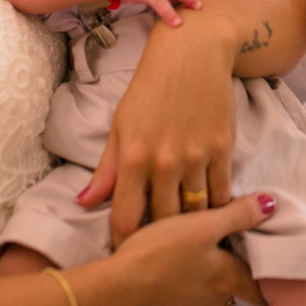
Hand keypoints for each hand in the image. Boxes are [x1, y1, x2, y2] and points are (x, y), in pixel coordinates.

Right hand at [74, 194, 274, 305]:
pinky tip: (152, 284)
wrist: (112, 289)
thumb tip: (270, 206)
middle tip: (202, 258)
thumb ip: (238, 214)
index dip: (260, 282)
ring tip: (170, 267)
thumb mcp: (201, 224)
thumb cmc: (155, 254)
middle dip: (217, 277)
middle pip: (224, 292)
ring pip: (196, 303)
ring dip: (189, 288)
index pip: (256, 288)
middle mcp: (210, 304)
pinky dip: (165, 302)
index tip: (262, 281)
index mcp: (225, 278)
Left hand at [79, 7, 237, 245]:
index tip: (127, 252)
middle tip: (160, 245)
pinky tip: (210, 209)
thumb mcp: (121, 125)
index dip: (124, 242)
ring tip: (187, 231)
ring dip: (191, 224)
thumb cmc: (150, 88)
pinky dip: (215, 206)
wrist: (193, 54)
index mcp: (132, 157)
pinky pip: (220, 194)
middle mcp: (163, 162)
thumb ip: (106, 169)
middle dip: (161, 238)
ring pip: (195, 212)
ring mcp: (196, 157)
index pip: (125, 219)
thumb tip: (83, 203)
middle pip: (163, 222)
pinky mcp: (222, 150)